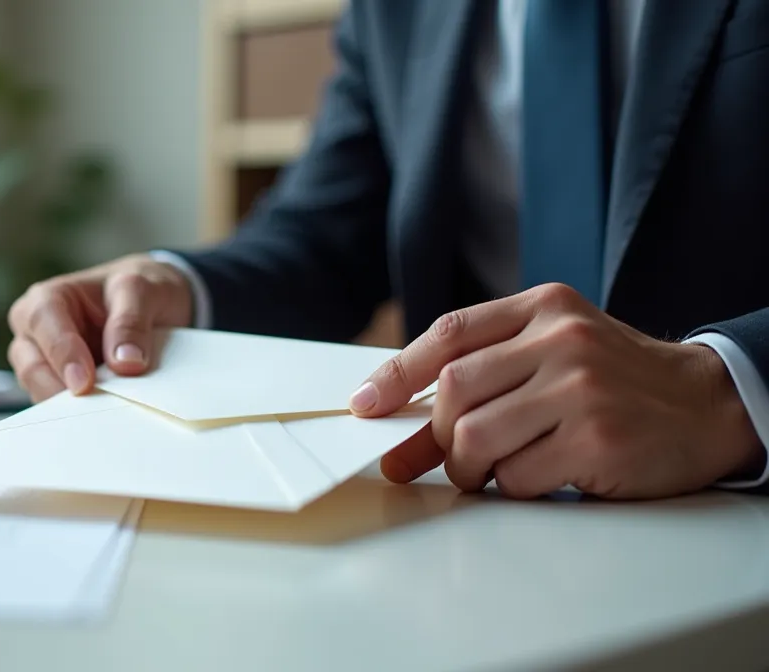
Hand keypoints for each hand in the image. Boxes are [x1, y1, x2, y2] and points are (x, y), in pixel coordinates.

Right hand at [6, 254, 193, 401]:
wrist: (156, 305)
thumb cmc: (137, 289)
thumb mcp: (142, 289)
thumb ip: (131, 321)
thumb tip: (125, 363)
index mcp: (47, 299)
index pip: (43, 324)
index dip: (62, 354)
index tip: (84, 383)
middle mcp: (36, 334)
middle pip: (32, 367)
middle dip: (60, 389)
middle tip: (94, 409)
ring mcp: (45, 365)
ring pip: (41, 393)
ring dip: (71, 407)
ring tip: (103, 415)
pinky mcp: (59, 390)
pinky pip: (59, 410)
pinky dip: (80, 415)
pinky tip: (103, 418)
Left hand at [350, 283, 763, 499]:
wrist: (709, 404)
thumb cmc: (618, 380)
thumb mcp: (559, 345)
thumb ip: (493, 363)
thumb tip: (402, 412)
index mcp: (544, 307)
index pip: (449, 333)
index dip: (397, 373)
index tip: (365, 405)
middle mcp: (561, 340)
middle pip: (454, 390)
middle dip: (434, 434)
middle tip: (434, 458)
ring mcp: (580, 389)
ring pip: (476, 437)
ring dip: (467, 468)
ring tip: (484, 473)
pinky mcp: (596, 440)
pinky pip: (516, 475)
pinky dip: (510, 487)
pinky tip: (535, 478)